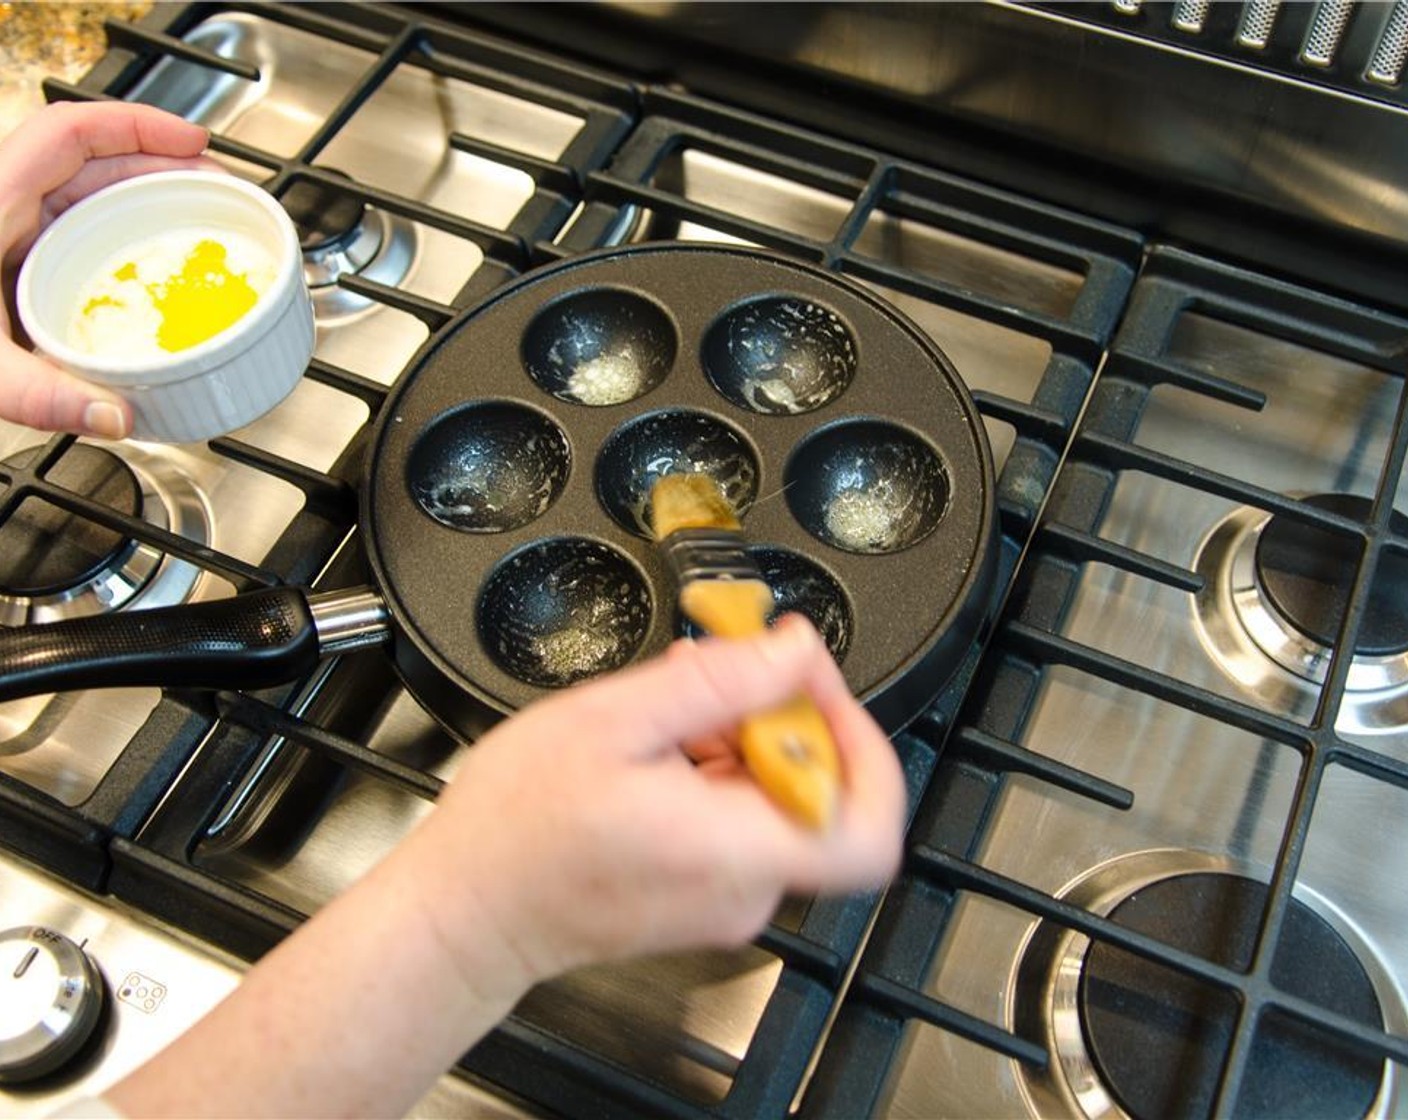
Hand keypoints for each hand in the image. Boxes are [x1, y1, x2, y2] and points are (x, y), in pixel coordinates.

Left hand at [0, 101, 213, 437]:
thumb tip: (114, 412)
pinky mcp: (5, 267)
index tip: (193, 142)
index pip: (70, 133)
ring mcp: (1, 236)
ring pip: (81, 198)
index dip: (137, 126)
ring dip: (139, 205)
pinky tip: (139, 278)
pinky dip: (113, 243)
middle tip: (213, 192)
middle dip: (158, 169)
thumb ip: (41, 393)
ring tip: (192, 225)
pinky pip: (69, 237)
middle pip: (89, 163)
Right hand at [418, 613, 906, 991]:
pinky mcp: (704, 895)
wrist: (465, 913)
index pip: (870, 824)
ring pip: (777, 801)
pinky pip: (742, 820)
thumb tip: (796, 650)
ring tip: (667, 711)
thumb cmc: (516, 831)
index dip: (863, 744)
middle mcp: (746, 888)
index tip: (813, 688)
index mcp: (733, 850)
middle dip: (779, 717)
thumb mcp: (614, 721)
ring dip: (741, 739)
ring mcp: (727, 899)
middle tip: (718, 673)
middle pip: (820, 793)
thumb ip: (721, 681)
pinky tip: (659, 746)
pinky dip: (716, 770)